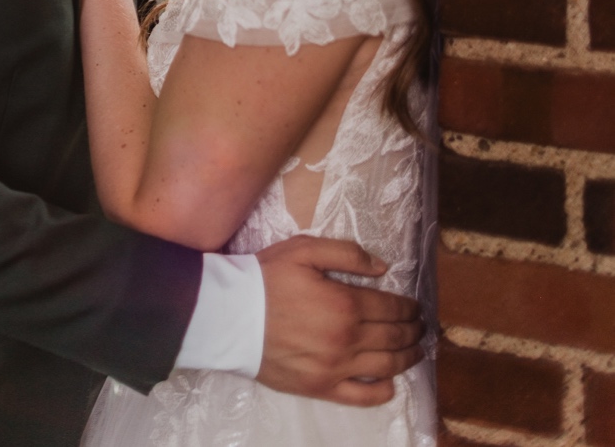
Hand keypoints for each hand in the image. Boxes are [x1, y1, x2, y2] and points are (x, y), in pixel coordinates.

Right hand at [256, 237, 422, 405]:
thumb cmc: (264, 279)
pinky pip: (363, 396)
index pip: (393, 308)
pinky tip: (389, 383)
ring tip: (413, 351)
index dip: (410, 308)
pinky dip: (383, 391)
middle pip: (395, 337)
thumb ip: (345, 253)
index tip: (415, 307)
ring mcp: (336, 367)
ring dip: (408, 358)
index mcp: (346, 304)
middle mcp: (348, 338)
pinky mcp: (321, 387)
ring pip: (387, 366)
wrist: (227, 315)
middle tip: (419, 328)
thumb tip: (383, 267)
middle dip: (413, 331)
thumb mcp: (302, 250)